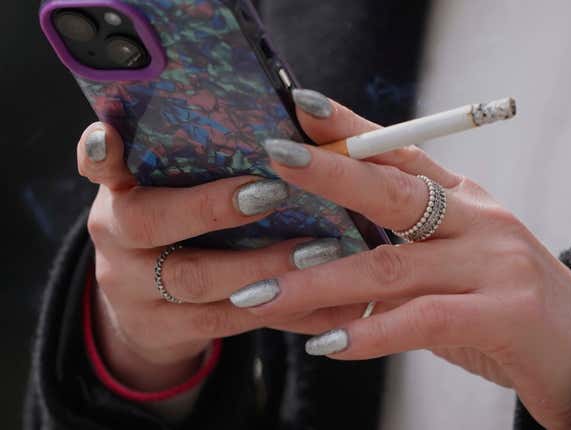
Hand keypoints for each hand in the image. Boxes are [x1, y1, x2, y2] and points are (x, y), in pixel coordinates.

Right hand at [77, 122, 376, 391]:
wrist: (149, 307)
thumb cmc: (178, 229)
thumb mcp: (174, 193)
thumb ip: (204, 164)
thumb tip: (288, 115)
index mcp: (119, 192)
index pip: (98, 165)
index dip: (100, 152)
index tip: (111, 136)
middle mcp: (116, 239)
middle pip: (148, 223)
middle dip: (211, 208)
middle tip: (271, 192)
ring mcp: (134, 291)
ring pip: (193, 280)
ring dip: (259, 265)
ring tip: (317, 251)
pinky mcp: (165, 330)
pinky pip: (224, 320)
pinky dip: (276, 308)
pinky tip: (318, 299)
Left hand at [230, 91, 570, 428]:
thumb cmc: (500, 300)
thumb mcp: (451, 261)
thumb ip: (395, 252)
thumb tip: (311, 256)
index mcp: (462, 198)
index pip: (401, 151)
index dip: (351, 128)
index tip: (300, 109)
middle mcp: (478, 219)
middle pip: (395, 190)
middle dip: (331, 174)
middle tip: (274, 161)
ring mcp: (494, 264)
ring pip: (392, 265)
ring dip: (320, 281)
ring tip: (261, 292)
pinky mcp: (504, 314)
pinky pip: (422, 320)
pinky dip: (369, 332)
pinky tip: (326, 342)